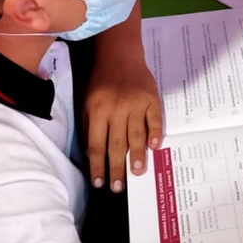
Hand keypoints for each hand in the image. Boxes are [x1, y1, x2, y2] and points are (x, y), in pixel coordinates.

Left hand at [84, 56, 162, 192]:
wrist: (120, 56)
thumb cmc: (101, 81)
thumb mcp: (87, 102)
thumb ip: (89, 126)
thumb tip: (93, 155)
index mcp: (98, 110)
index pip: (97, 144)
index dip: (98, 165)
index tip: (99, 183)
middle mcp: (117, 108)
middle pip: (117, 144)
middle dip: (117, 168)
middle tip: (119, 187)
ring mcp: (136, 103)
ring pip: (136, 135)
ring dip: (138, 156)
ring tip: (138, 173)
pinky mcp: (151, 98)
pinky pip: (155, 119)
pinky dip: (155, 133)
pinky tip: (154, 147)